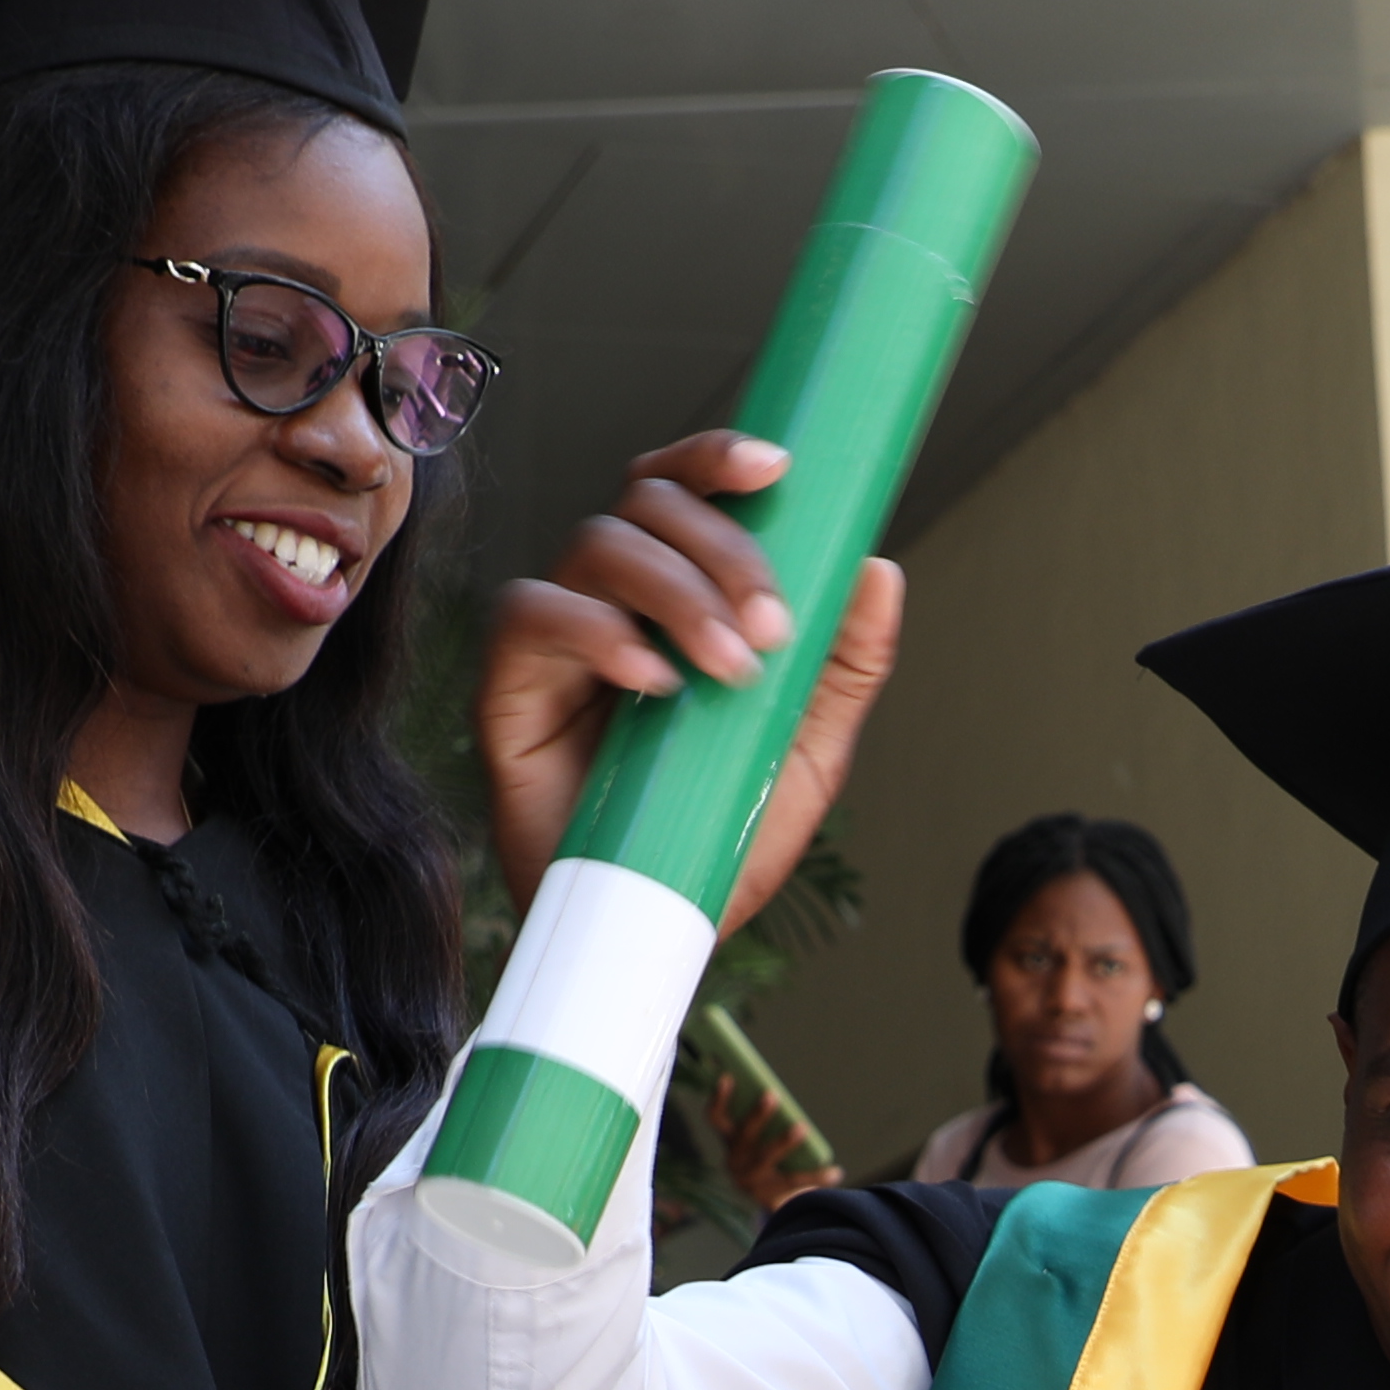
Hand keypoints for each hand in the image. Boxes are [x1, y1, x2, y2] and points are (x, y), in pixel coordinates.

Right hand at [474, 429, 903, 927]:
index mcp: (678, 594)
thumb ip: (843, 670)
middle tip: (772, 627)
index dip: (718, 459)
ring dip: (675, 592)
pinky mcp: (511, 687)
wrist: (658, 930)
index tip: (778, 469)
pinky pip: (532, 614)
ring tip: (728, 668)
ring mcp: (558, 638)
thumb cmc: (721, 837)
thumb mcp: (806, 755)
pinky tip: (652, 682)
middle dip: (721, 549)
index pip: (684, 491)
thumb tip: (879, 571)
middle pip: (647, 503)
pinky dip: (596, 632)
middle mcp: (613, 598)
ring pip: (598, 545)